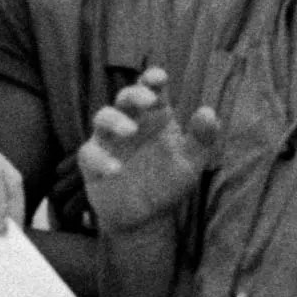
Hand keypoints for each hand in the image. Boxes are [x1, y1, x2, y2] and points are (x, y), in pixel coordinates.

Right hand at [78, 70, 219, 235]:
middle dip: (134, 94)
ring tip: (130, 130)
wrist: (146, 217)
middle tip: (149, 100)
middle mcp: (129, 123)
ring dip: (115, 120)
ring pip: (102, 118)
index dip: (152, 79)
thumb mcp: (191, 162)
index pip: (150, 90)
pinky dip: (101, 159)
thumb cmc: (167, 182)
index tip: (160, 78)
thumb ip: (201, 138)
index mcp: (154, 117)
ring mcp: (108, 141)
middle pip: (125, 98)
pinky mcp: (92, 162)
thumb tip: (207, 110)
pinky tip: (115, 170)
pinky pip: (90, 154)